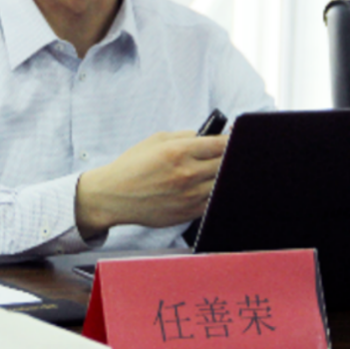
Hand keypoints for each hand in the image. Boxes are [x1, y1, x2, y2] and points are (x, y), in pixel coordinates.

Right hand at [74, 131, 227, 238]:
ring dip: (223, 175)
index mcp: (178, 152)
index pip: (220, 144)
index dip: (232, 140)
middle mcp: (186, 174)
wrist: (114, 196)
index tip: (235, 138)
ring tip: (217, 170)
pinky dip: (216, 192)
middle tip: (230, 153)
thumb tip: (209, 135)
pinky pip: (213, 201)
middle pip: (226, 163)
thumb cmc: (133, 166)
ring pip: (222, 183)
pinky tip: (209, 186)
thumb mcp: (156, 141)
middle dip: (230, 156)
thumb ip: (186, 136)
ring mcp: (189, 196)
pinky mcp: (188, 213)